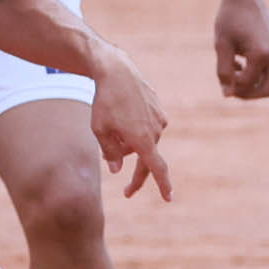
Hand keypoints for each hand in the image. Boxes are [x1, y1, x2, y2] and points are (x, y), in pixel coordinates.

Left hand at [85, 45, 172, 201]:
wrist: (116, 70)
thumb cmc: (104, 102)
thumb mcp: (99, 130)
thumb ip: (110, 153)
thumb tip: (118, 169)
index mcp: (142, 139)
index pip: (156, 168)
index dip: (162, 185)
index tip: (169, 198)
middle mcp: (155, 131)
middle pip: (147, 159)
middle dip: (137, 175)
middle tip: (127, 192)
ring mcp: (159, 119)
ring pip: (144, 141)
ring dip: (130, 142)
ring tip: (112, 125)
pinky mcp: (159, 109)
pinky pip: (147, 127)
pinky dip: (135, 128)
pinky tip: (123, 113)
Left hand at [211, 0, 268, 99]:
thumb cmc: (229, 18)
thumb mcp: (221, 45)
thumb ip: (224, 71)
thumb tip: (227, 95)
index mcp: (261, 53)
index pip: (247, 84)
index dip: (232, 87)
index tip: (222, 79)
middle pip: (267, 90)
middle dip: (248, 93)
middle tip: (232, 87)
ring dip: (252, 80)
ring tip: (235, 66)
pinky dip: (258, 68)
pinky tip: (242, 57)